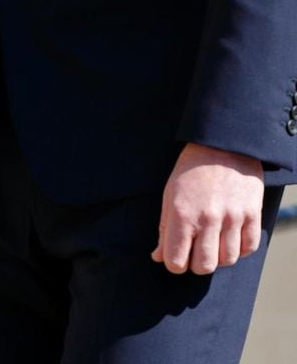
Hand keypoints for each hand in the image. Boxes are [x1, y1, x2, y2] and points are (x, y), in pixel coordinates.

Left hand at [152, 142, 263, 274]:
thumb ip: (164, 228)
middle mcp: (207, 218)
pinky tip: (232, 236)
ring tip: (214, 240)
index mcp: (182, 213)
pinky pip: (248, 248)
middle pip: (203, 266)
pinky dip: (240, 249)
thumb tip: (158, 257)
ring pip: (227, 260)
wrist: (223, 144)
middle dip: (197, 263)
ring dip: (220, 256)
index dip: (175, 263)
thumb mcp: (170, 193)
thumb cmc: (191, 169)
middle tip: (197, 249)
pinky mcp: (251, 213)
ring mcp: (232, 216)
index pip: (176, 261)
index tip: (178, 254)